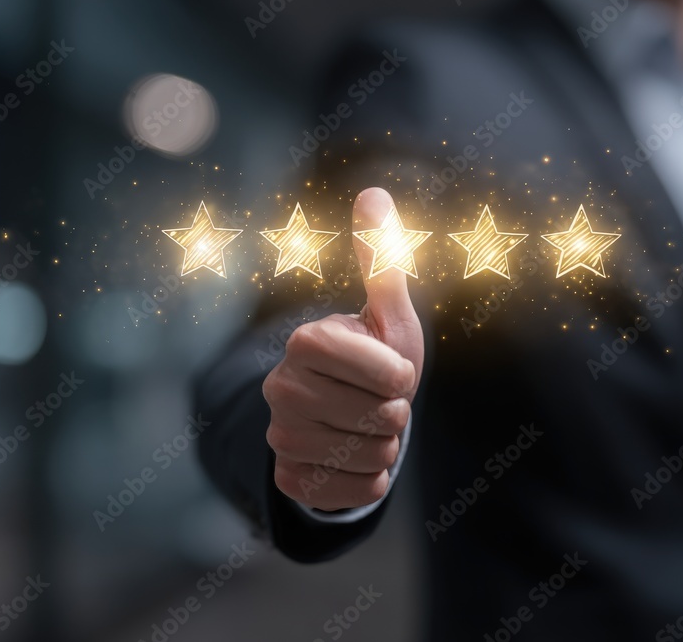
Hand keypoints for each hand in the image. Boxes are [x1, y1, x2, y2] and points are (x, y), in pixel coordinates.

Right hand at [263, 187, 423, 510]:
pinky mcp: (289, 479)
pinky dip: (371, 479)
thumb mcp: (387, 313)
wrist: (343, 416)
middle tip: (376, 400)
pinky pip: (360, 491)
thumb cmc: (372, 359)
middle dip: (396, 412)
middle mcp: (281, 388)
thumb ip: (382, 259)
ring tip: (365, 425)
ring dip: (386, 445)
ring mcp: (280, 436)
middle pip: (384, 417)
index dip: (403, 375)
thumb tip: (372, 192)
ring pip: (375, 456)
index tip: (389, 368)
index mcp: (306, 340)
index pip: (391, 374)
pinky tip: (354, 457)